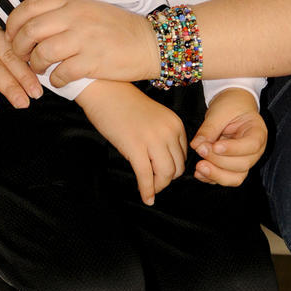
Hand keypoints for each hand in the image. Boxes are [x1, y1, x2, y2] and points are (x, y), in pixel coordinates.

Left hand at [7, 0, 158, 84]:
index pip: (31, 5)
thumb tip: (35, 10)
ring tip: (40, 70)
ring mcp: (84, 39)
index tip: (11, 35)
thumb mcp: (90, 8)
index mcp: (73, 2)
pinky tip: (58, 81)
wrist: (149, 43)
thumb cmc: (117, 27)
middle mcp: (76, 17)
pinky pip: (62, 73)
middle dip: (18, 47)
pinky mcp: (93, 61)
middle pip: (31, 30)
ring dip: (35, 66)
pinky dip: (55, 80)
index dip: (14, 21)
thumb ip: (64, 7)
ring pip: (43, 53)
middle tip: (20, 57)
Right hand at [76, 80, 186, 204]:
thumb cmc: (126, 104)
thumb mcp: (155, 118)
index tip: (163, 172)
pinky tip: (146, 198)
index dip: (174, 167)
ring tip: (151, 189)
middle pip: (177, 167)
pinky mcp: (135, 148)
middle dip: (167, 179)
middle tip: (156, 183)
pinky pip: (146, 176)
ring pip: (165, 174)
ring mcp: (153, 140)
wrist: (107, 92)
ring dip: (158, 186)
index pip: (183, 156)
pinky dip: (147, 190)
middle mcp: (169, 132)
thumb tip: (162, 163)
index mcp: (176, 124)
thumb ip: (163, 137)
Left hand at [190, 89, 266, 186]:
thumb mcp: (220, 111)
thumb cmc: (230, 105)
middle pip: (243, 164)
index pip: (251, 145)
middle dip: (219, 161)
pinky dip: (212, 178)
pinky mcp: (233, 167)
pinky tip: (200, 172)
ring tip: (200, 166)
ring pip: (236, 177)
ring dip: (216, 174)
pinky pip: (225, 178)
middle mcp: (255, 150)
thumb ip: (209, 128)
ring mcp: (245, 160)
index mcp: (258, 132)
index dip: (233, 149)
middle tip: (201, 150)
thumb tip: (196, 145)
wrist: (231, 105)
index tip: (215, 146)